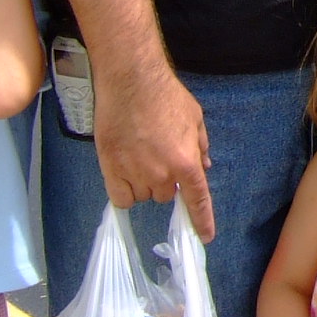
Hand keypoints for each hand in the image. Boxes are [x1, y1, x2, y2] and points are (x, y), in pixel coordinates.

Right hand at [95, 54, 215, 239]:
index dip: (202, 221)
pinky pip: (120, 198)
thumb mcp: (194, 118)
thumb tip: (204, 167)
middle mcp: (162, 174)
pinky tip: (122, 172)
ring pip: (143, 196)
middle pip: (166, 196)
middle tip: (157, 156)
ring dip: (143, 183)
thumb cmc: (165, 95)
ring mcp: (135, 174)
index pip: (198, 201)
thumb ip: (200, 146)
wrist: (130, 80)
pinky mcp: (111, 170)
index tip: (205, 236)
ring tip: (138, 155)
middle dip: (165, 181)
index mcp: (186, 162)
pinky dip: (123, 190)